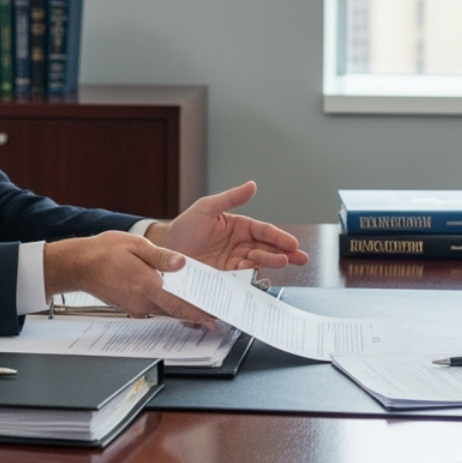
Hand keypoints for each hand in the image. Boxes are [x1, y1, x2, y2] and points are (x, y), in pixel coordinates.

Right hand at [43, 231, 216, 326]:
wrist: (79, 265)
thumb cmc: (103, 252)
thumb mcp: (135, 245)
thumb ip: (161, 256)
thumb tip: (181, 263)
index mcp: (146, 284)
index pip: (179, 304)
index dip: (199, 313)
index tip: (215, 318)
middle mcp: (142, 300)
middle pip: (176, 311)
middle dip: (197, 313)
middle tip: (217, 314)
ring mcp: (136, 306)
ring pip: (167, 312)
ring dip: (184, 311)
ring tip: (203, 308)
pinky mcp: (131, 306)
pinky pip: (155, 309)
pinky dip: (169, 307)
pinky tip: (177, 299)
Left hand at [146, 181, 309, 270]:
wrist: (165, 250)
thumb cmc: (185, 226)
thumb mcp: (207, 207)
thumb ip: (231, 198)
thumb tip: (252, 185)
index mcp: (240, 227)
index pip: (264, 231)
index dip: (279, 237)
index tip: (292, 243)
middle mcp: (241, 246)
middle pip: (267, 249)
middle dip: (284, 253)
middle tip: (296, 257)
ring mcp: (234, 262)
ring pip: (258, 263)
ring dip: (270, 262)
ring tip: (279, 262)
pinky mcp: (225, 278)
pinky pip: (241, 277)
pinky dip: (248, 275)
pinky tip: (250, 270)